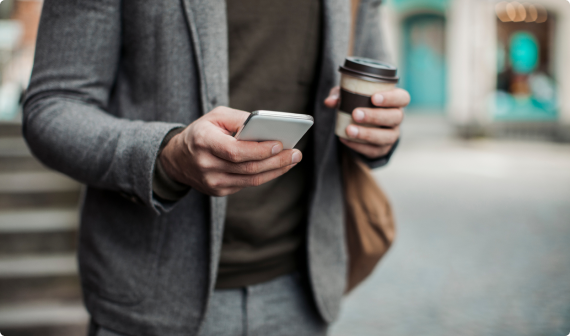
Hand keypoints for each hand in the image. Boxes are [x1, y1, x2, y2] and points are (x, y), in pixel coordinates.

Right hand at [159, 107, 301, 196]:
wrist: (177, 158)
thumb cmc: (202, 132)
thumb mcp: (216, 116)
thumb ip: (241, 119)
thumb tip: (268, 128)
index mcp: (203, 142)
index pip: (235, 151)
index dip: (259, 149)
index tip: (280, 144)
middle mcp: (206, 165)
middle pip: (248, 167)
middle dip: (276, 160)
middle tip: (296, 153)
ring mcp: (212, 182)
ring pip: (251, 179)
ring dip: (276, 170)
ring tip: (293, 159)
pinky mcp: (218, 191)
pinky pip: (247, 184)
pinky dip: (266, 175)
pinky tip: (278, 166)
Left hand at [324, 86, 408, 158]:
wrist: (362, 126)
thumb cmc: (359, 104)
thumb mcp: (350, 96)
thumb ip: (340, 95)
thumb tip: (329, 101)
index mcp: (395, 101)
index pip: (402, 98)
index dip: (391, 98)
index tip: (374, 98)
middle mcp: (396, 118)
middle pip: (395, 117)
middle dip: (375, 116)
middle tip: (356, 114)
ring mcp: (392, 135)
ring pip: (387, 136)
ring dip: (367, 133)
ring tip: (349, 130)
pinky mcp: (382, 149)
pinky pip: (374, 150)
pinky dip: (358, 145)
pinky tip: (345, 139)